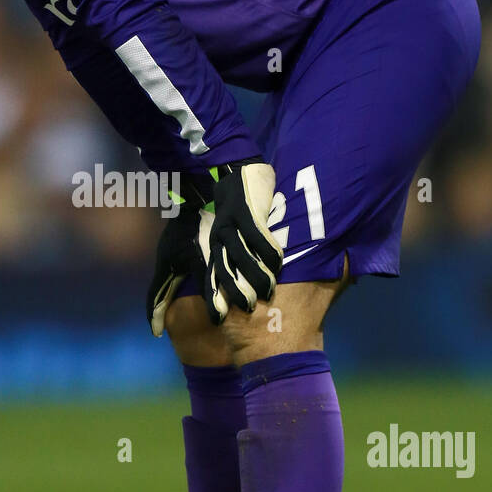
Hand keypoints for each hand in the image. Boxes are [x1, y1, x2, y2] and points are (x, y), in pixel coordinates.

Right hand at [146, 172, 213, 336]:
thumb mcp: (205, 259)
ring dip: (167, 294)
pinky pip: (173, 269)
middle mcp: (164, 261)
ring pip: (166, 279)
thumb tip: (216, 315)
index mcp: (166, 267)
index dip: (155, 316)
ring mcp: (168, 252)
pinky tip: (184, 282)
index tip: (155, 333)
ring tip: (172, 308)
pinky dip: (175, 281)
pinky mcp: (176, 244)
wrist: (193, 197)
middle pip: (159, 290)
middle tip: (161, 325)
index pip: (156, 297)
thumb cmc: (199, 229)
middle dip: (161, 307)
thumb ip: (210, 285)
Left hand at [197, 158, 282, 323]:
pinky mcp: (245, 211)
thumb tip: (248, 280)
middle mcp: (219, 238)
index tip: (219, 320)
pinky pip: (257, 235)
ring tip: (269, 291)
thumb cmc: (235, 209)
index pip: (213, 276)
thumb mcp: (227, 232)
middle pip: (226, 269)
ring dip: (255, 275)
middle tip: (251, 309)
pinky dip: (268, 250)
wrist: (234, 170)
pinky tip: (278, 262)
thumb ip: (234, 254)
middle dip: (236, 291)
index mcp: (214, 246)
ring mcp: (231, 224)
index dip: (215, 298)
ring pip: (242, 255)